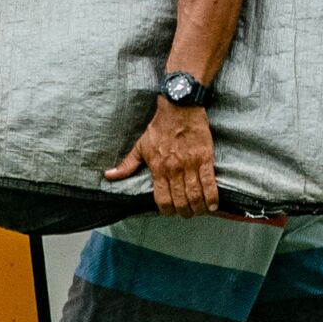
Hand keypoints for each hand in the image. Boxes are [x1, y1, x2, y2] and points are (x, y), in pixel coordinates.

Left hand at [104, 102, 220, 215]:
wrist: (179, 108)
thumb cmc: (159, 127)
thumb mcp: (140, 146)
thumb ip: (127, 165)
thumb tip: (109, 176)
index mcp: (158, 169)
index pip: (162, 200)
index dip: (167, 211)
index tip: (170, 212)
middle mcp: (174, 170)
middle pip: (180, 201)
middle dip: (184, 212)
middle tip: (187, 213)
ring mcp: (190, 165)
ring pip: (195, 195)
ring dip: (198, 208)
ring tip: (200, 211)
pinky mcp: (205, 158)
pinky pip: (209, 183)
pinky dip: (212, 197)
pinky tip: (212, 204)